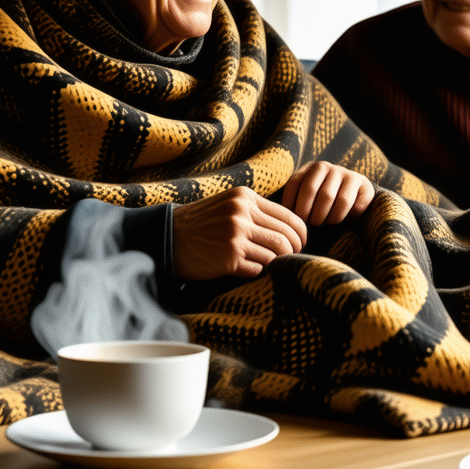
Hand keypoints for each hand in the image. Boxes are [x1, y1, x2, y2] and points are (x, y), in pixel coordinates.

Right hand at [172, 187, 306, 279]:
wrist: (169, 237)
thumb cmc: (201, 224)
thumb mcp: (227, 205)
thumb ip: (255, 211)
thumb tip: (290, 228)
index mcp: (245, 198)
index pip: (288, 216)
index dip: (300, 233)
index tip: (300, 242)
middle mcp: (241, 214)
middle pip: (286, 237)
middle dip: (294, 250)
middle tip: (292, 257)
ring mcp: (235, 236)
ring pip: (275, 254)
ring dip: (276, 262)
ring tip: (270, 263)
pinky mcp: (229, 258)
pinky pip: (258, 268)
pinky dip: (258, 270)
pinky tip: (247, 268)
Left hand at [281, 161, 374, 226]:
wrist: (355, 196)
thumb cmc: (323, 202)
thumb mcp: (308, 197)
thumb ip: (296, 203)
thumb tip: (285, 221)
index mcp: (309, 168)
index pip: (294, 184)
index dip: (293, 206)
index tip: (296, 221)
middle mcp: (327, 167)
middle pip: (311, 191)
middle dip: (309, 214)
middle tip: (311, 225)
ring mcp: (346, 174)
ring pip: (334, 199)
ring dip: (328, 217)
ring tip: (326, 222)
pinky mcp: (364, 185)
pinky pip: (353, 206)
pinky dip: (348, 217)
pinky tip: (345, 219)